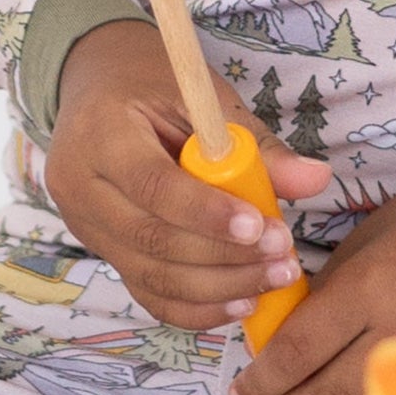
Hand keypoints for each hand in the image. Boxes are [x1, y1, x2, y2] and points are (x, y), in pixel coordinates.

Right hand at [44, 21, 332, 332]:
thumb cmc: (154, 86)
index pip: (152, 187)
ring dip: (220, 288)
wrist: (98, 89)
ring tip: (275, 277)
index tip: (260, 226)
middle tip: (283, 256)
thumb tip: (316, 180)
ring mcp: (84, 226)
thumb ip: (256, 146)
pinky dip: (196, 308)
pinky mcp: (100, 252)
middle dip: (225, 259)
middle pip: (152, 242)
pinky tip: (241, 301)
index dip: (207, 214)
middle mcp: (80, 187)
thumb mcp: (205, 100)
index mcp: (101, 134)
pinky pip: (148, 293)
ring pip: (152, 277)